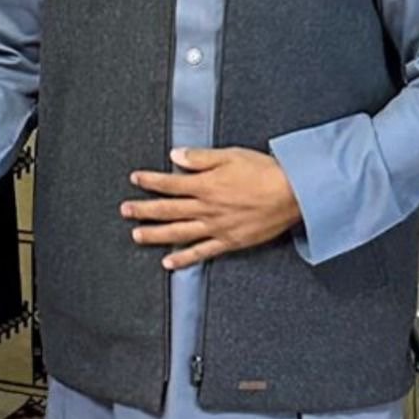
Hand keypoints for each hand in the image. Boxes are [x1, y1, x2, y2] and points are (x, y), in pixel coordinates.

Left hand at [122, 146, 301, 270]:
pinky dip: (183, 259)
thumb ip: (200, 157)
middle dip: (143, 209)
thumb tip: (175, 156)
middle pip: (168, 210)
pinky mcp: (229, 242)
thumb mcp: (230, 155)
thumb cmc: (265, 172)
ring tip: (136, 235)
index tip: (135, 179)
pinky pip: (201, 252)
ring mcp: (216, 227)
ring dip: (155, 234)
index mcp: (206, 185)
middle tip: (125, 210)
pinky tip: (168, 262)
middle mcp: (206, 208)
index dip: (150, 181)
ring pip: (178, 233)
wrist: (293, 194)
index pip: (170, 183)